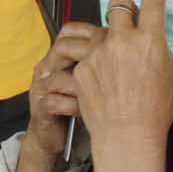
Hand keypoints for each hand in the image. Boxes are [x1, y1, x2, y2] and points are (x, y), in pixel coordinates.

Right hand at [23, 22, 104, 162]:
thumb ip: (100, 63)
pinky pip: (58, 101)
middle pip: (63, 48)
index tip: (117, 44)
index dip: (94, 34)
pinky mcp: (40, 108)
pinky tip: (91, 112)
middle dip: (92, 57)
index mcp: (57, 58)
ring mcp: (41, 88)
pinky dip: (77, 107)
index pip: (70, 32)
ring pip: (62, 76)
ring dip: (86, 87)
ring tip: (106, 96)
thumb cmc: (78, 109)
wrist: (55, 138)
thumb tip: (132, 45)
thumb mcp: (89, 82)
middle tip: (114, 69)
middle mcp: (46, 69)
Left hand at [75, 0, 172, 171]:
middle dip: (123, 8)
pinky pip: (84, 54)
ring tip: (108, 50)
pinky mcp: (80, 66)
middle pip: (117, 6)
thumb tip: (154, 48)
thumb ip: (161, 55)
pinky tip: (97, 73)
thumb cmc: (156, 110)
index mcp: (150, 39)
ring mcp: (97, 51)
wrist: (126, 133)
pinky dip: (91, 60)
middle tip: (126, 17)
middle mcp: (121, 40)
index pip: (152, 3)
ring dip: (104, 35)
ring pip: (97, 29)